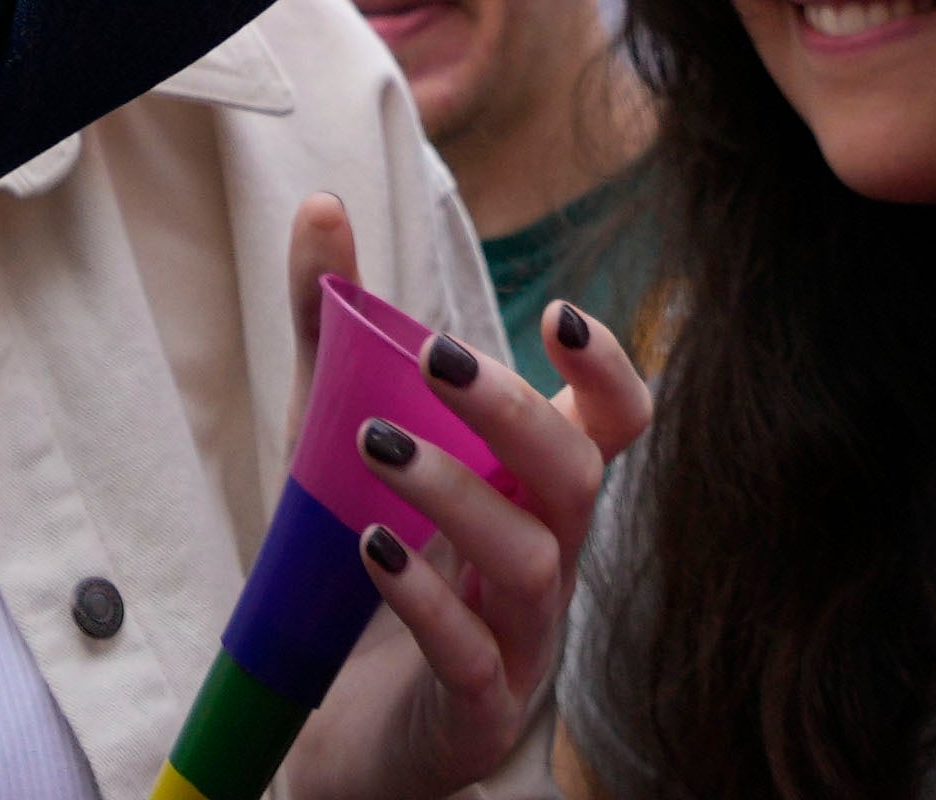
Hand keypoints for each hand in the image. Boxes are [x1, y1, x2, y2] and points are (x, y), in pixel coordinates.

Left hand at [266, 199, 638, 799]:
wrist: (325, 728)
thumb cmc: (357, 571)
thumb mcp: (333, 441)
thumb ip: (333, 331)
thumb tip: (321, 207)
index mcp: (530, 492)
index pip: (614, 424)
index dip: (609, 368)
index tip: (557, 313)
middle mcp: (543, 560)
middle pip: (579, 477)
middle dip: (516, 410)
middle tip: (435, 356)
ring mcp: (518, 642)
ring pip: (532, 560)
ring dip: (458, 495)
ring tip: (375, 450)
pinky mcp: (473, 713)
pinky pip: (474, 658)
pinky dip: (429, 602)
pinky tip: (374, 551)